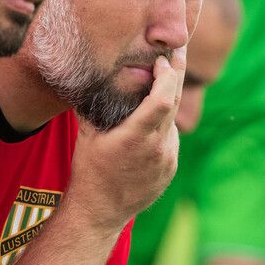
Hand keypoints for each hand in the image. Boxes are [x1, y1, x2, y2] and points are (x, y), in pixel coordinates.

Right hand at [66, 50, 184, 229]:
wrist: (100, 213)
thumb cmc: (89, 172)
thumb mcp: (86, 136)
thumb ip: (91, 106)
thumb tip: (86, 76)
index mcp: (136, 137)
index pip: (162, 100)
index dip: (167, 75)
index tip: (162, 59)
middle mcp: (157, 148)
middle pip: (174, 103)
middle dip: (176, 74)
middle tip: (179, 50)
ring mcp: (167, 160)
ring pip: (172, 121)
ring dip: (167, 102)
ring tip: (159, 83)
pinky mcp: (171, 169)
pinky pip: (170, 139)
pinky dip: (163, 126)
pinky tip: (150, 122)